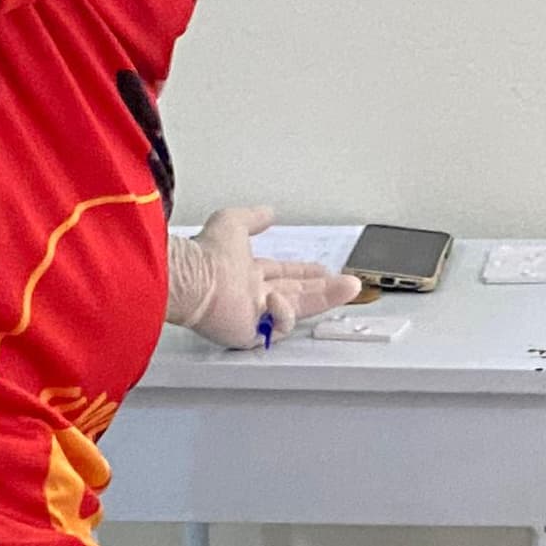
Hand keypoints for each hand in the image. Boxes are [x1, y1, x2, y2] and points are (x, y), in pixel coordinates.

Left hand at [167, 206, 360, 349]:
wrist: (195, 281)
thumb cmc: (206, 255)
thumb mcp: (232, 222)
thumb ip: (253, 217)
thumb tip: (268, 211)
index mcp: (249, 273)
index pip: (284, 274)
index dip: (305, 271)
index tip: (325, 270)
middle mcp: (253, 295)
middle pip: (298, 293)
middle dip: (326, 288)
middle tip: (350, 285)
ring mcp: (254, 315)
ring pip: (298, 309)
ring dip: (326, 298)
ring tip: (349, 288)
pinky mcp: (251, 334)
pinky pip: (281, 325)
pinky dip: (283, 311)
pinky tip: (276, 298)